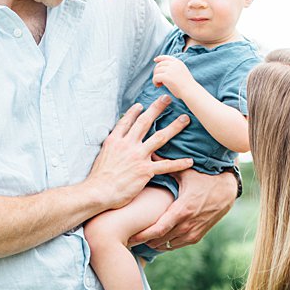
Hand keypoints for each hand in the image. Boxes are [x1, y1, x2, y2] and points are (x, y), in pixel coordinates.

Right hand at [86, 96, 192, 210]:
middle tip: (167, 98)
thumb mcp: (102, 156)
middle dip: (157, 108)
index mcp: (115, 140)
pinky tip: (190, 161)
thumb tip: (114, 145)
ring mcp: (137, 156)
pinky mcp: (145, 171)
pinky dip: (179, 163)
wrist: (99, 191)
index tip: (142, 104)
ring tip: (185, 119)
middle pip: (145, 122)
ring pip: (159, 138)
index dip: (134, 112)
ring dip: (174, 127)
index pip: (126, 121)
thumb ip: (111, 148)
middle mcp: (127, 144)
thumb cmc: (99, 178)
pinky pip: (166, 166)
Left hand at [133, 166, 236, 251]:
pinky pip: (178, 245)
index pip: (159, 229)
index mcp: (182, 210)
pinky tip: (157, 240)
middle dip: (145, 240)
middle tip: (130, 238)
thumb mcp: (186, 173)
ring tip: (141, 240)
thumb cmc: (205, 179)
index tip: (130, 236)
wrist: (227, 191)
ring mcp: (194, 232)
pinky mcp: (198, 235)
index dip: (143, 235)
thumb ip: (166, 166)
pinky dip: (166, 244)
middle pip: (161, 240)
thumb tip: (149, 153)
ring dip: (155, 244)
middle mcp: (188, 224)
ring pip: (168, 245)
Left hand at [152, 54, 193, 96]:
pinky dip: (155, 82)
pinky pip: (156, 77)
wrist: (191, 92)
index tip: (155, 60)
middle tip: (158, 80)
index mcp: (178, 63)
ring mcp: (170, 70)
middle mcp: (174, 64)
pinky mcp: (166, 76)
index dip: (159, 58)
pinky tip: (158, 85)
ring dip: (156, 77)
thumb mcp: (182, 73)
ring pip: (157, 71)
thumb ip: (174, 70)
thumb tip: (163, 70)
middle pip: (159, 64)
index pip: (166, 57)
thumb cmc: (187, 87)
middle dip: (156, 71)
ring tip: (159, 84)